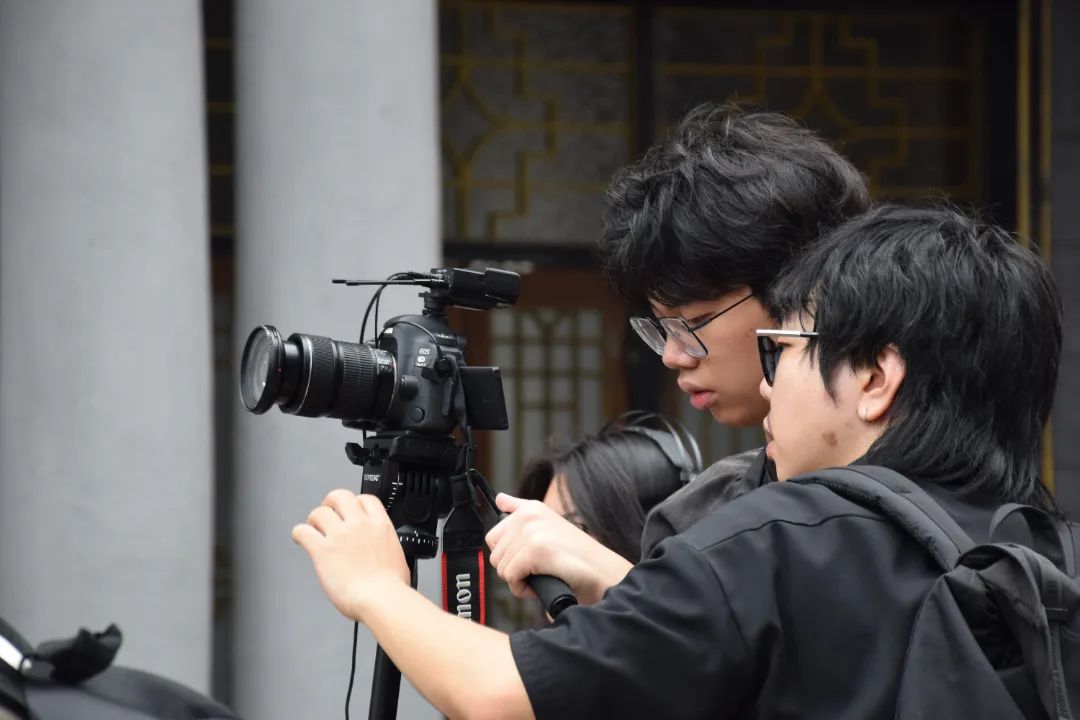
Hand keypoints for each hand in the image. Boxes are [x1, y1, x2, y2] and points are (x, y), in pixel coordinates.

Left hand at [292, 489, 409, 621]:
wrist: (382, 599)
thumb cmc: (392, 587)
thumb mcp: (397, 557)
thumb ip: (385, 547)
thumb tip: (382, 554)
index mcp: (380, 525)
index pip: (366, 499)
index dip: (355, 502)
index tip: (351, 510)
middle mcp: (359, 525)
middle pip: (340, 496)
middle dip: (331, 503)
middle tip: (328, 512)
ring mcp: (340, 535)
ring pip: (319, 512)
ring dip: (314, 519)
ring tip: (313, 528)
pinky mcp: (322, 550)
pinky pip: (303, 531)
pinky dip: (299, 533)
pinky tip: (300, 539)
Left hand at [486, 493, 633, 605]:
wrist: (604, 573)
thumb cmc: (578, 558)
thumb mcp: (549, 526)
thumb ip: (521, 511)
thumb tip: (499, 499)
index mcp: (531, 508)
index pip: (494, 536)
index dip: (510, 554)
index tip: (530, 559)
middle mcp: (529, 515)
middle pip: (495, 554)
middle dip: (513, 568)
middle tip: (538, 569)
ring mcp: (532, 531)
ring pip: (501, 567)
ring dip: (519, 580)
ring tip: (543, 575)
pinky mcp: (535, 549)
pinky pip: (511, 577)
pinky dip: (524, 589)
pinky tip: (543, 582)